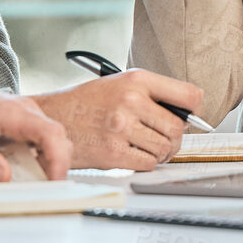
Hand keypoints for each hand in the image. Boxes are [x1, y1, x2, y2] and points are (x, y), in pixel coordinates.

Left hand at [0, 88, 72, 181]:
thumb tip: (4, 178)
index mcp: (15, 113)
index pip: (50, 133)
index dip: (58, 159)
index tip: (55, 181)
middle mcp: (26, 111)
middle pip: (57, 138)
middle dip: (56, 165)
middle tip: (46, 189)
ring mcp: (27, 117)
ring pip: (51, 141)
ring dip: (47, 163)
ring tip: (34, 184)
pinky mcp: (23, 124)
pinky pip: (41, 142)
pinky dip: (39, 159)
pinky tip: (26, 172)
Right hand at [32, 70, 203, 170]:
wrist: (48, 119)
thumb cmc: (85, 103)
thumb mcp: (118, 84)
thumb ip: (152, 95)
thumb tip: (188, 116)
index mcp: (136, 79)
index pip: (189, 95)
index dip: (194, 111)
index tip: (189, 118)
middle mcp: (130, 100)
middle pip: (178, 128)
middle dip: (175, 138)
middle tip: (164, 140)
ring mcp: (121, 127)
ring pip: (165, 148)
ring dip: (160, 153)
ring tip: (145, 147)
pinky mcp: (113, 153)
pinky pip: (148, 163)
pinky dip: (145, 163)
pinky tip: (132, 155)